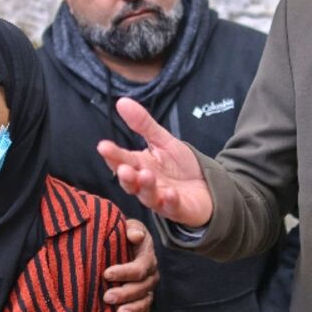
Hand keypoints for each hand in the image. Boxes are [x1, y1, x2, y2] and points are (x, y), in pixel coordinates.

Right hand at [95, 97, 213, 227]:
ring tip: (146, 175)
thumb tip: (121, 101)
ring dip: (146, 187)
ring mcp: (161, 199)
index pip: (122, 160)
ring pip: (148, 196)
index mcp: (140, 166)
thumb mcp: (163, 141)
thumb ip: (143, 124)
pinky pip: (172, 207)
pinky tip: (169, 193)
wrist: (208, 186)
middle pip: (131, 182)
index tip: (103, 146)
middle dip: (125, 176)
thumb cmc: (181, 166)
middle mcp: (146, 184)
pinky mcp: (178, 209)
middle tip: (123, 168)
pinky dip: (170, 201)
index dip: (113, 155)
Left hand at [102, 219, 158, 311]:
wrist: (125, 244)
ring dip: (133, 308)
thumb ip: (131, 229)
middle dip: (125, 293)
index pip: (139, 267)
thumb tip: (134, 235)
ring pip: (145, 300)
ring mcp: (148, 287)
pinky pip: (147, 310)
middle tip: (107, 297)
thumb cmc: (123, 235)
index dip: (124, 272)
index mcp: (147, 256)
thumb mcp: (128, 227)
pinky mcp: (144, 298)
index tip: (106, 273)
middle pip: (142, 287)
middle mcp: (151, 273)